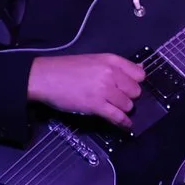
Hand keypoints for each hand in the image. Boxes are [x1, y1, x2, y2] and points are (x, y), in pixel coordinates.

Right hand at [27, 52, 144, 127]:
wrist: (42, 77)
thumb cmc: (66, 69)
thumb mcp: (94, 60)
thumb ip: (118, 66)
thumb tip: (141, 69)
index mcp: (111, 60)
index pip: (140, 74)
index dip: (135, 82)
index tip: (128, 87)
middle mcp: (110, 74)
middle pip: (135, 91)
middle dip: (128, 97)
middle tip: (117, 98)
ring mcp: (104, 90)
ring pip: (128, 105)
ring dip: (122, 109)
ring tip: (112, 107)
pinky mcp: (95, 105)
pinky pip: (117, 116)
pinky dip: (123, 123)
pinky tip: (125, 125)